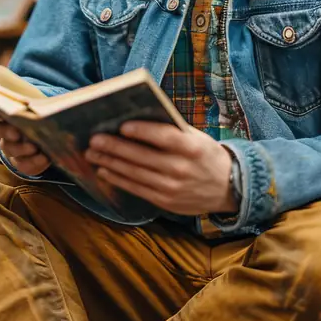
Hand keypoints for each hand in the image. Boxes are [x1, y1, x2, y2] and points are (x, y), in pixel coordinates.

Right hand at [0, 98, 50, 175]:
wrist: (46, 126)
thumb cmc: (34, 107)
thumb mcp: (28, 96)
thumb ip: (22, 91)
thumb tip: (33, 75)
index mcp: (0, 107)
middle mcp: (2, 128)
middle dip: (6, 131)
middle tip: (17, 132)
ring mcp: (11, 145)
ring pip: (10, 148)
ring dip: (21, 148)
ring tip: (34, 146)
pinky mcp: (22, 160)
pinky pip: (23, 164)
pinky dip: (33, 162)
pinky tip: (44, 157)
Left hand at [84, 121, 237, 215]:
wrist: (228, 188)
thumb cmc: (206, 155)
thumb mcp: (197, 138)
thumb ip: (172, 130)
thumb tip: (138, 118)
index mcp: (192, 148)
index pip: (164, 137)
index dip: (142, 131)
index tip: (122, 125)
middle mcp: (181, 168)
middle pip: (142, 157)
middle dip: (115, 148)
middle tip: (94, 140)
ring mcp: (172, 188)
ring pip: (135, 174)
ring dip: (110, 163)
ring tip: (92, 154)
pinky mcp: (165, 202)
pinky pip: (137, 189)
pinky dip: (119, 179)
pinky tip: (105, 171)